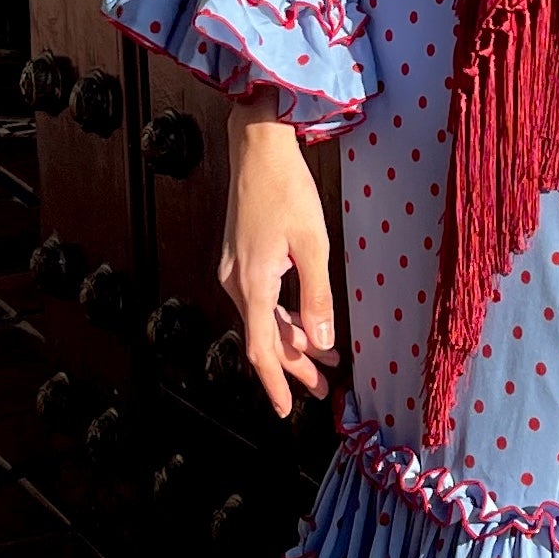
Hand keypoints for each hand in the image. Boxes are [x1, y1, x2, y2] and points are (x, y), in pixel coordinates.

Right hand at [218, 108, 336, 416]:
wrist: (256, 146)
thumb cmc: (287, 189)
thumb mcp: (312, 245)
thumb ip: (316, 296)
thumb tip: (320, 342)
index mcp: (251, 283)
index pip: (260, 349)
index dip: (274, 383)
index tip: (286, 410)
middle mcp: (236, 282)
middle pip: (263, 339)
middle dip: (293, 367)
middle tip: (324, 390)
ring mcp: (234, 269)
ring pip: (262, 320)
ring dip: (292, 342)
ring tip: (324, 364)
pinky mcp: (240, 257)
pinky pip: (260, 300)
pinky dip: (283, 317)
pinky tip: (305, 324)